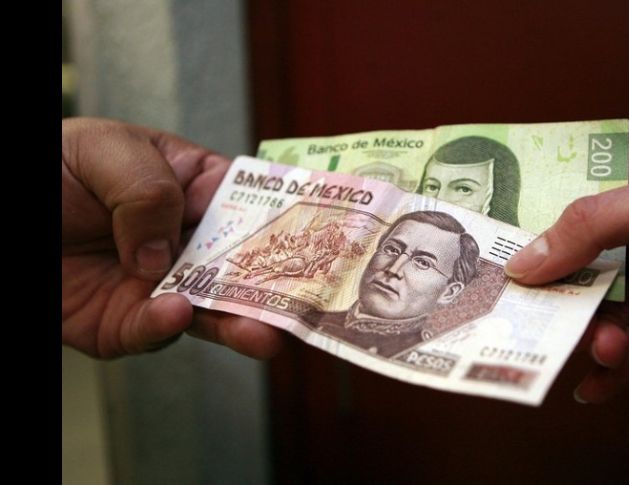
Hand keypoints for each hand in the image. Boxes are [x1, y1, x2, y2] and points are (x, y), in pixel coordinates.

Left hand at [62, 117, 282, 357]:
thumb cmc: (51, 166)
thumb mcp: (105, 150)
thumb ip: (148, 191)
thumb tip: (164, 253)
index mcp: (191, 187)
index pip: (249, 205)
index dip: (285, 220)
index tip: (318, 237)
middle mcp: (185, 241)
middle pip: (242, 266)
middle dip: (276, 286)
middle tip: (306, 302)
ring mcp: (159, 285)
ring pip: (211, 310)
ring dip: (240, 323)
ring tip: (264, 333)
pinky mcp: (125, 323)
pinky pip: (153, 330)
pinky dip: (164, 324)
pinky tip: (174, 309)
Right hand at [505, 149, 628, 402]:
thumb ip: (593, 223)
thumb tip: (525, 261)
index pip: (564, 203)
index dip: (526, 228)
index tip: (489, 255)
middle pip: (574, 267)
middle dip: (555, 296)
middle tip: (524, 319)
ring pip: (601, 313)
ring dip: (594, 337)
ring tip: (602, 350)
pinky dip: (614, 371)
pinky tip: (595, 387)